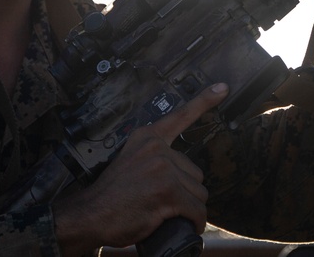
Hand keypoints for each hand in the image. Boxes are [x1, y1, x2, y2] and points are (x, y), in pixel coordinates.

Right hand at [52, 83, 228, 252]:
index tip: (222, 88)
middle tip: (163, 201)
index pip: (180, 116)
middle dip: (186, 191)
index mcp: (147, 137)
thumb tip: (182, 170)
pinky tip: (187, 225)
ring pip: (199, 193)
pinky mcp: (167, 191)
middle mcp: (156, 148)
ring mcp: (162, 169)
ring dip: (190, 208)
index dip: (204, 101)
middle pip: (195, 172)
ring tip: (167, 213)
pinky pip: (196, 210)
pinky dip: (195, 222)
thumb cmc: (113, 195)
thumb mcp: (131, 161)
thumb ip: (155, 157)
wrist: (91, 215)